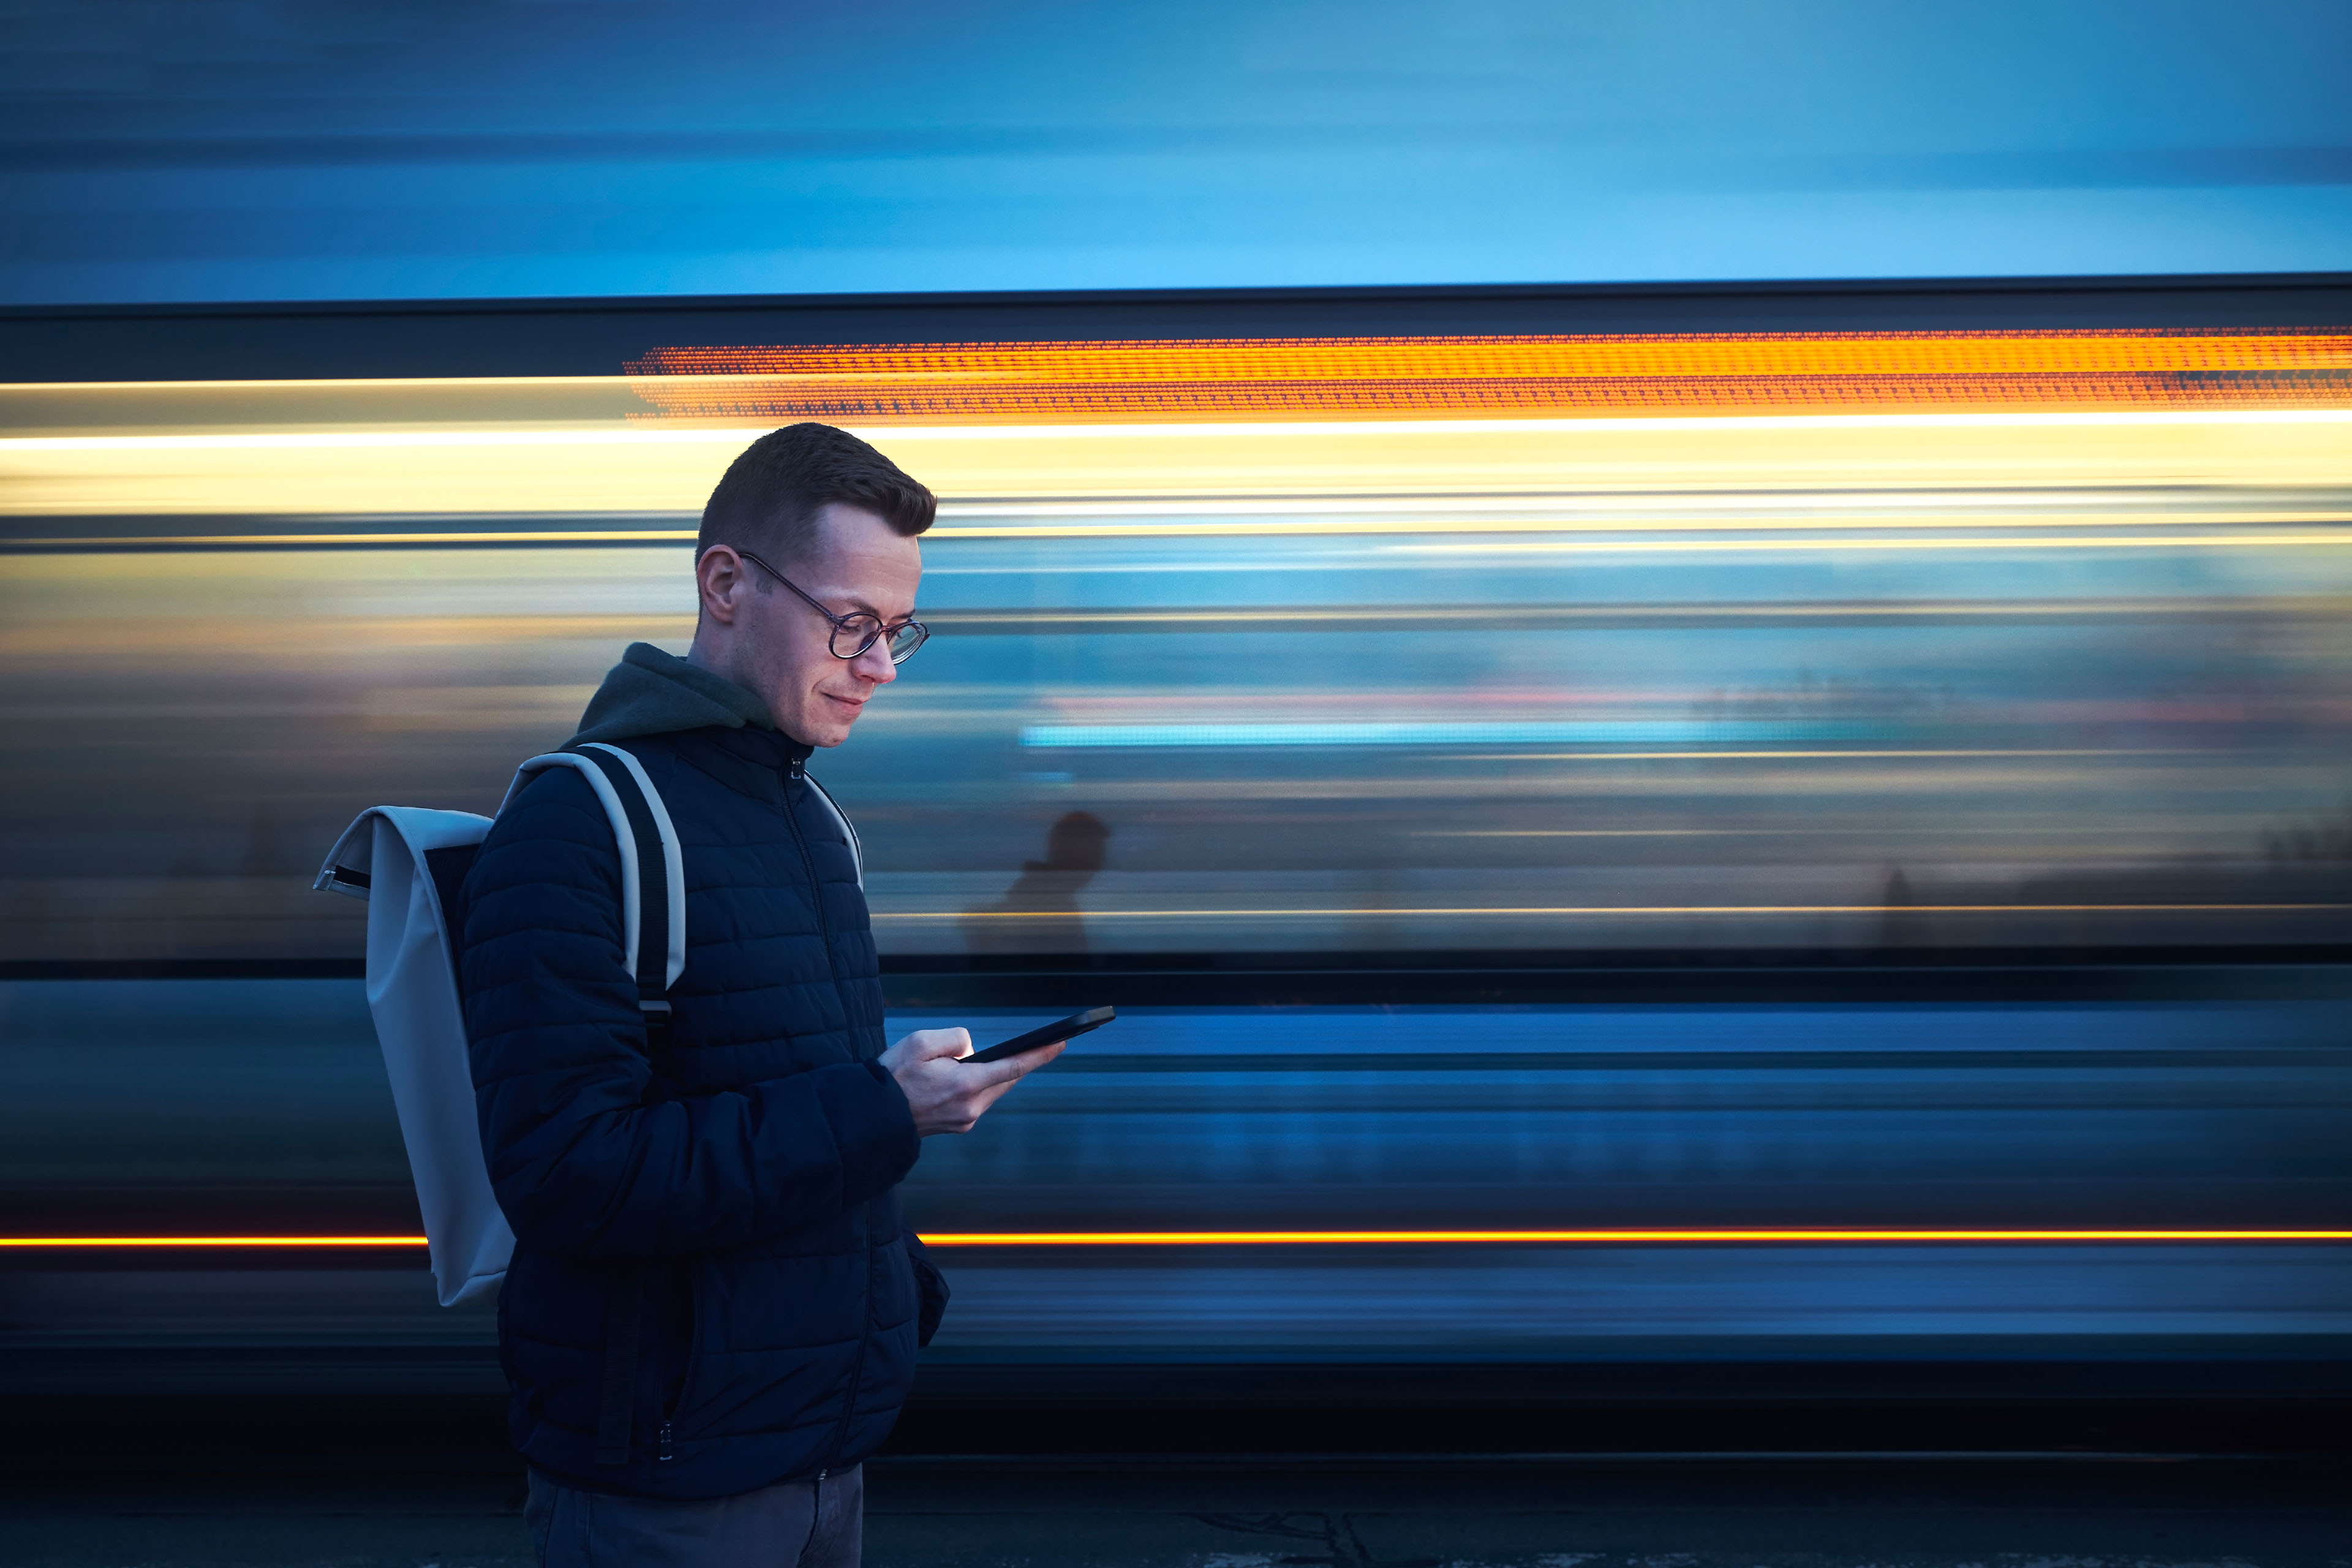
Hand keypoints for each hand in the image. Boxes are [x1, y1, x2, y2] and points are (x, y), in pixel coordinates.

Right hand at [880, 1027, 1064, 1136]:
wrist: (873, 1116)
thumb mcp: (921, 1041)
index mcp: (966, 1084)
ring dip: (992, 1074)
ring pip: (992, 1090)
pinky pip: (979, 1099)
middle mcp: (971, 1107)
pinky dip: (978, 1086)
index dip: (1039, 1054)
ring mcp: (966, 1119)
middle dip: (1014, 1062)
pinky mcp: (959, 1125)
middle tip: (1030, 1046)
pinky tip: (963, 1078)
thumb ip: (956, 1039)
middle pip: (1006, 1079)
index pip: (1013, 1067)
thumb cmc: (894, 1076)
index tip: (1061, 1043)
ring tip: (978, 1061)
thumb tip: (972, 1050)